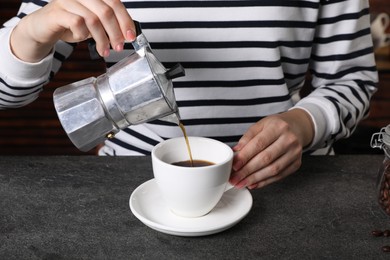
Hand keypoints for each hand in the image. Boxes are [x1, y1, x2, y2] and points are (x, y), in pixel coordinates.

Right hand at [10, 0, 135, 61]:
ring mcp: (68, 0)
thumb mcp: (95, 23)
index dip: (125, 20)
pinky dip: (83, 35)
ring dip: (102, 39)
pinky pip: (77, 23)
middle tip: (119, 47)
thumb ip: (110, 24)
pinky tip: (82, 38)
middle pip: (106, 11)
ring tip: (105, 51)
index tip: (131, 36)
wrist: (43, 27)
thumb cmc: (71, 23)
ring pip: (93, 19)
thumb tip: (127, 34)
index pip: (115, 3)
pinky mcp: (57, 11)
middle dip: (115, 33)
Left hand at [229, 108, 313, 188]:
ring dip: (255, 179)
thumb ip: (247, 138)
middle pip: (266, 159)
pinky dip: (264, 182)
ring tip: (242, 183)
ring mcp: (295, 153)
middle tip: (235, 178)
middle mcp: (289, 140)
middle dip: (247, 171)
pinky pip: (279, 176)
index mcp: (278, 127)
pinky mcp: (296, 164)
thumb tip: (236, 152)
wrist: (295, 129)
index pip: (259, 144)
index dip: (245, 156)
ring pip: (273, 170)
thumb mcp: (260, 125)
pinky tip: (253, 183)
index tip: (235, 165)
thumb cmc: (275, 127)